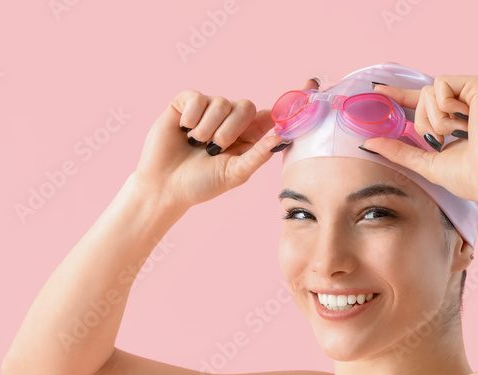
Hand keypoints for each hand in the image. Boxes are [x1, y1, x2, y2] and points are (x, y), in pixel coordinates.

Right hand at [132, 81, 314, 210]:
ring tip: (196, 145)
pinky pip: (197, 97)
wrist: (165, 187)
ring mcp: (207, 110)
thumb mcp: (235, 174)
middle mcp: (230, 120)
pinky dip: (191, 116)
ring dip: (208, 128)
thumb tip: (281, 136)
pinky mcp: (185, 104)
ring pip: (220, 102)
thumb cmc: (201, 184)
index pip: (273, 114)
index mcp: (248, 137)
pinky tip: (183, 130)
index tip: (312, 84)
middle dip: (231, 128)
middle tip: (216, 148)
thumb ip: (258, 155)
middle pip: (245, 105)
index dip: (291, 100)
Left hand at [361, 75, 477, 208]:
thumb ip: (400, 150)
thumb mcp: (427, 162)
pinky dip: (446, 109)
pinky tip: (466, 122)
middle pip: (422, 96)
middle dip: (424, 123)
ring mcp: (475, 90)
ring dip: (436, 119)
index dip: (399, 95)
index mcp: (458, 116)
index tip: (377, 91)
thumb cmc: (470, 176)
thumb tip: (368, 143)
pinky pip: (442, 84)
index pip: (423, 101)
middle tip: (445, 140)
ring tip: (460, 134)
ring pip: (429, 90)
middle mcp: (468, 100)